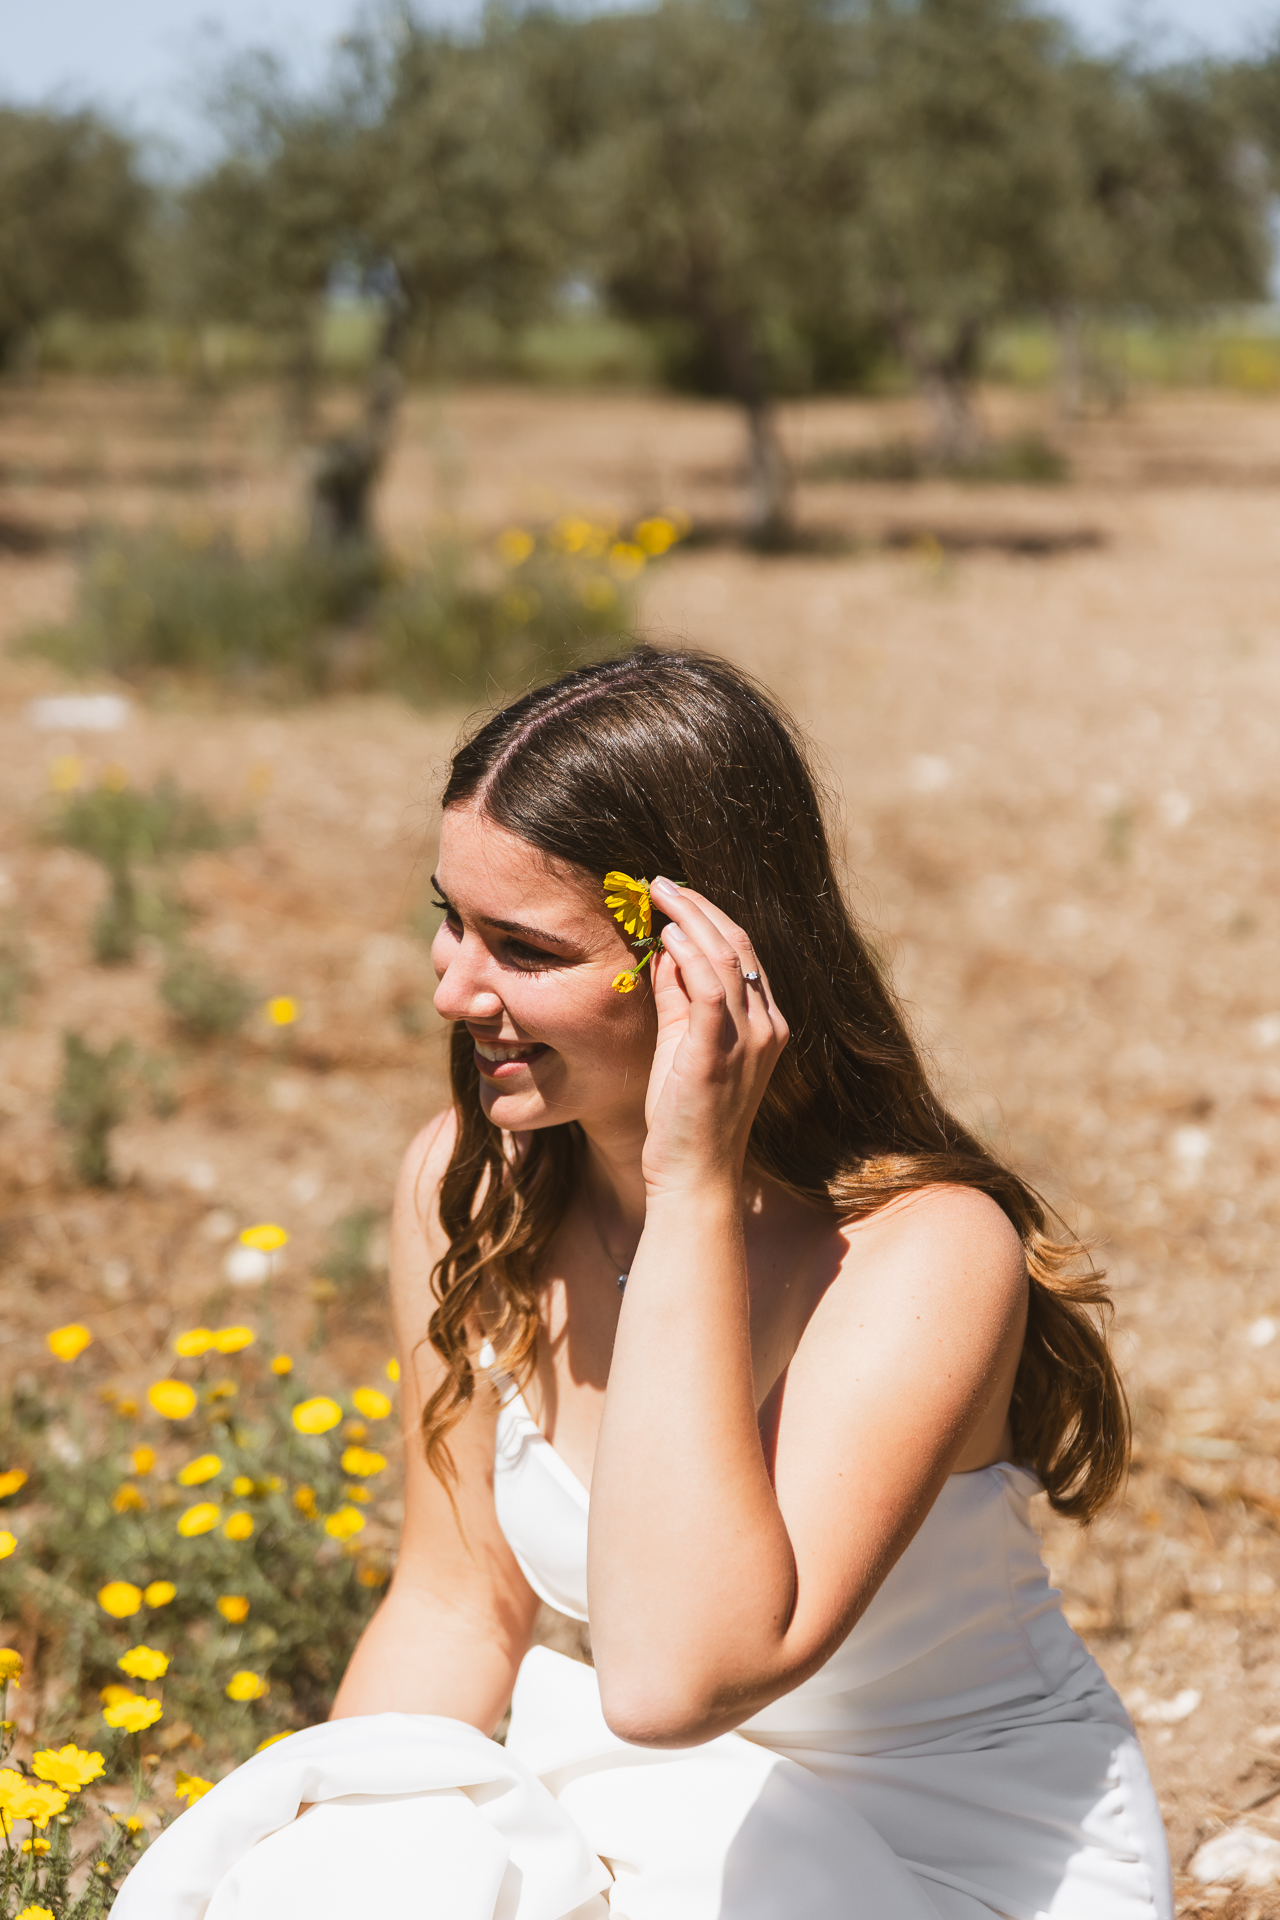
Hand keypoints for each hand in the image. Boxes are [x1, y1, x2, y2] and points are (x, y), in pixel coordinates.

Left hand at [641, 878, 788, 1198]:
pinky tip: (665, 934)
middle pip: (740, 945)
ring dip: (690, 917)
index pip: (745, 954)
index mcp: (766, 1024)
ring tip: (658, 892)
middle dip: (699, 906)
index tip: (675, 894)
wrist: (693, 1177)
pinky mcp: (721, 1051)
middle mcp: (768, 1026)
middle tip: (661, 881)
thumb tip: (664, 949)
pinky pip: (711, 987)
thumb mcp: (681, 1046)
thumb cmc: (683, 1118)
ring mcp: (750, 1039)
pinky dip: (689, 953)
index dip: (710, 917)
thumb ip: (677, 997)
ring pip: (727, 957)